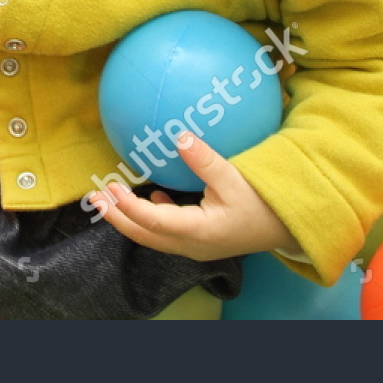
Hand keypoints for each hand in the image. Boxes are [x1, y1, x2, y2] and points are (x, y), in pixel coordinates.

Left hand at [88, 132, 300, 261]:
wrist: (288, 228)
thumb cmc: (264, 204)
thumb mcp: (235, 179)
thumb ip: (205, 160)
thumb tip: (179, 136)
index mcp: (197, 232)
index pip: (152, 222)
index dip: (128, 206)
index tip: (110, 187)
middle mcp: (190, 245)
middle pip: (143, 235)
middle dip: (116, 217)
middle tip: (94, 196)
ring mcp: (194, 246)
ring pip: (151, 236)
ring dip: (129, 217)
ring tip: (109, 196)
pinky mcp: (199, 240)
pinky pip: (166, 232)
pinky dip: (150, 216)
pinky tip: (151, 197)